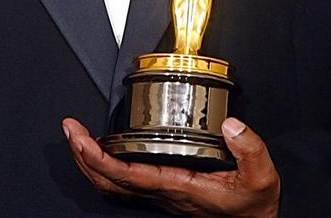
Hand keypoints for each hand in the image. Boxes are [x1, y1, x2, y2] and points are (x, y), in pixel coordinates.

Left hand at [62, 116, 280, 216]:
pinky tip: (103, 150)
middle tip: (70, 129)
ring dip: (89, 161)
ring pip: (112, 184)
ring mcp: (161, 192)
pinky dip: (106, 165)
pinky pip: (124, 180)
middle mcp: (163, 191)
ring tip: (78, 136)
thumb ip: (248, 148)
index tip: (82, 138)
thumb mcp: (260, 176)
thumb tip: (230, 124)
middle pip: (108, 181)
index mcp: (179, 186)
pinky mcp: (165, 188)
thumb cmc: (252, 206)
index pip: (127, 174)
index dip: (98, 158)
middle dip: (83, 156)